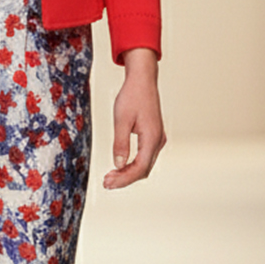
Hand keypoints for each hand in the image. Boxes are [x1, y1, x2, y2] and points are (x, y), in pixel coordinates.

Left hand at [103, 48, 165, 189]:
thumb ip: (120, 143)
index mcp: (152, 138)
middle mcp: (158, 141)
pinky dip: (133, 164)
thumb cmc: (132, 96)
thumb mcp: (121, 120)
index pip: (139, 168)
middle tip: (106, 183)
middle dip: (125, 179)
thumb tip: (118, 164)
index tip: (108, 183)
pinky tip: (120, 166)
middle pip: (143, 169)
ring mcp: (157, 139)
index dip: (124, 179)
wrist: (142, 80)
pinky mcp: (153, 136)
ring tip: (110, 177)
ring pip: (145, 164)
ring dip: (128, 173)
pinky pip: (145, 156)